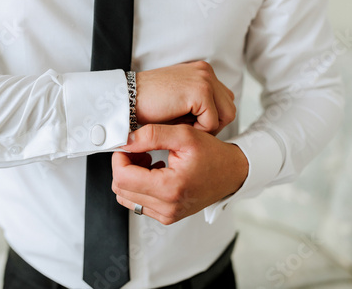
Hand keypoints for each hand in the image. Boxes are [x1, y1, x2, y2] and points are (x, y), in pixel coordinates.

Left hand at [111, 124, 248, 224]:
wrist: (233, 173)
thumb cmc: (213, 155)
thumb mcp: (184, 135)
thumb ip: (151, 135)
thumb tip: (125, 140)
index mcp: (170, 188)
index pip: (122, 177)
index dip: (119, 158)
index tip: (128, 146)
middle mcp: (167, 207)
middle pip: (120, 189)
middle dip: (124, 167)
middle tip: (140, 150)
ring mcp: (167, 214)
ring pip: (126, 197)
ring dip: (130, 177)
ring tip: (148, 160)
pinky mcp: (167, 216)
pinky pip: (139, 203)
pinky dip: (140, 186)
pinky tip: (155, 171)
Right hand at [136, 61, 234, 134]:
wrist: (126, 99)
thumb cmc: (146, 103)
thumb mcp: (177, 100)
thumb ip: (196, 105)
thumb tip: (212, 122)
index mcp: (201, 71)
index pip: (223, 101)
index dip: (210, 119)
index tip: (190, 126)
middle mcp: (205, 72)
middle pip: (228, 108)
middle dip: (212, 124)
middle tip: (190, 131)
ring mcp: (204, 79)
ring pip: (225, 115)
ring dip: (207, 128)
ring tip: (185, 128)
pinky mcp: (200, 91)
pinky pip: (212, 122)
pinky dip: (198, 130)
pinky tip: (179, 126)